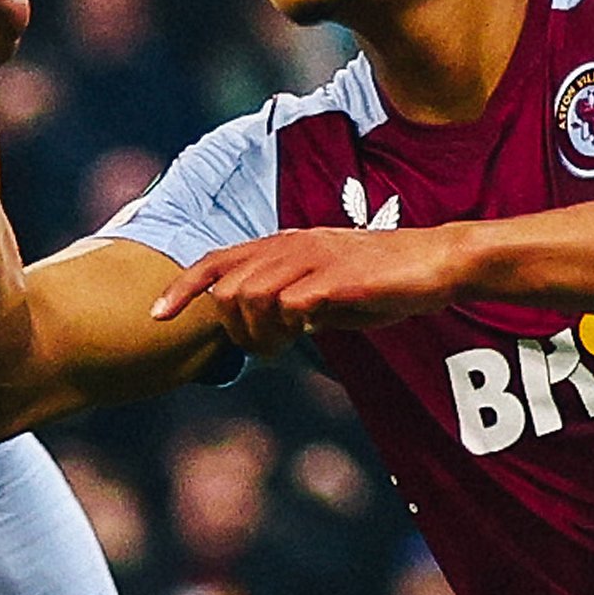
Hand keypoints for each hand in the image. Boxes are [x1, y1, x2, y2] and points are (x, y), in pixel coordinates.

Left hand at [149, 222, 477, 350]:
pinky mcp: (340, 277)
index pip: (216, 262)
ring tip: (288, 342)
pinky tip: (310, 331)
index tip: (156, 317)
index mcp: (284, 246)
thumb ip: (292, 305)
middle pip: (227, 290)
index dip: (181, 289)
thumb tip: (264, 330)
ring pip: (252, 296)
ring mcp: (315, 259)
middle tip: (268, 348)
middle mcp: (292, 245)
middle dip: (235, 329)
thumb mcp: (327, 293)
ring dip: (261, 332)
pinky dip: (291, 325)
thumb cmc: (384, 281)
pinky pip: (293, 304)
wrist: (437, 264)